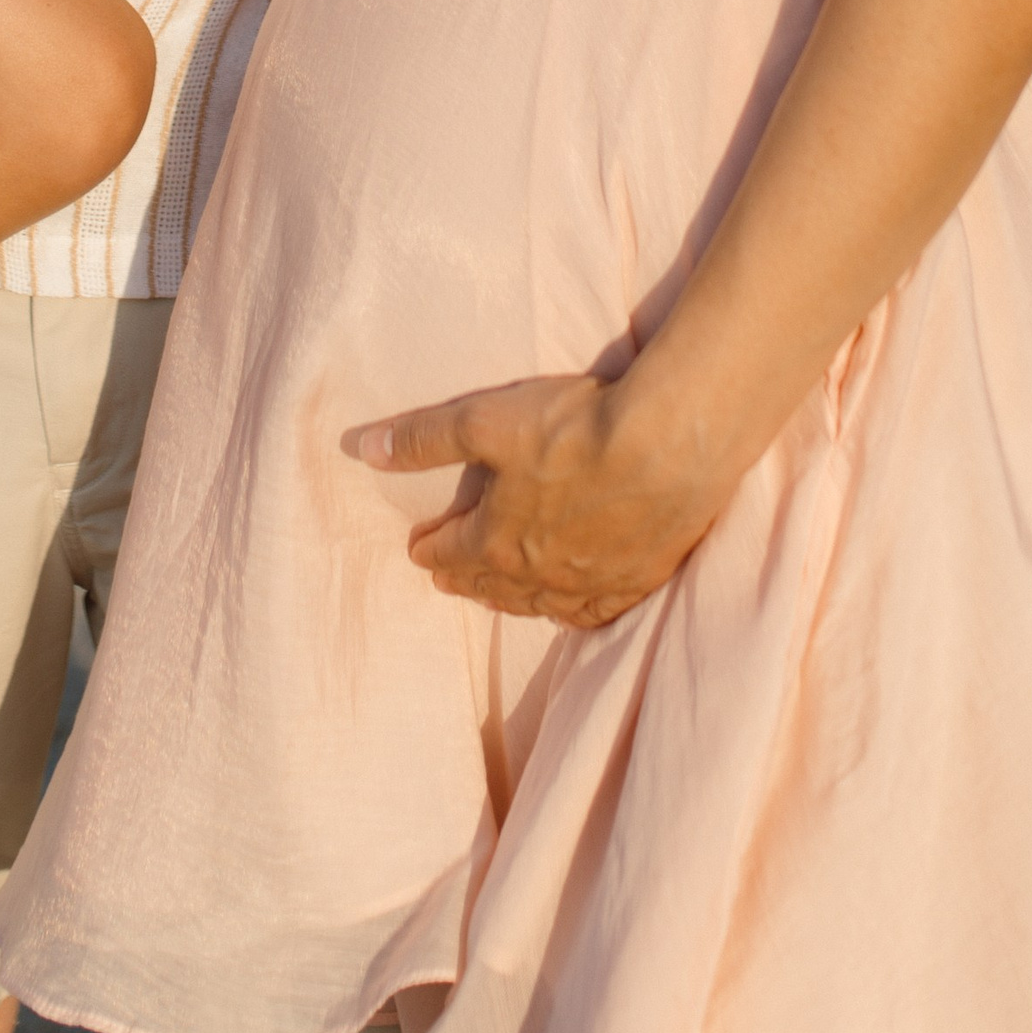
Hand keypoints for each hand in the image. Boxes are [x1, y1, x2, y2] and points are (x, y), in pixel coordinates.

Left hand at [346, 369, 730, 627]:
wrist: (670, 445)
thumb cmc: (573, 428)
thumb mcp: (484, 420)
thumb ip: (423, 439)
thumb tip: (361, 450)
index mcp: (497, 540)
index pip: (450, 551)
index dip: (429, 549)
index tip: (417, 549)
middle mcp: (540, 573)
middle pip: (492, 583)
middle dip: (465, 579)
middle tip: (447, 580)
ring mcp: (591, 582)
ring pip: (540, 602)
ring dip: (513, 600)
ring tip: (498, 597)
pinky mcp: (638, 579)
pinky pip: (595, 611)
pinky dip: (574, 612)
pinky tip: (570, 609)